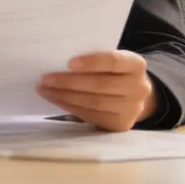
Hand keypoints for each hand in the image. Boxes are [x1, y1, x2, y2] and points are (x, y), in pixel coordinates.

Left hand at [37, 51, 158, 131]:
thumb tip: (58, 61)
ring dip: (65, 96)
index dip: (92, 62)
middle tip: (45, 79)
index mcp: (136, 65)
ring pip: (94, 103)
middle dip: (69, 82)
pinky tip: (56, 100)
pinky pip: (92, 116)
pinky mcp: (120, 125)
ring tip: (45, 90)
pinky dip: (70, 107)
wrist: (132, 95)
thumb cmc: (113, 71)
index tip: (69, 63)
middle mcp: (139, 88)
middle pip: (101, 85)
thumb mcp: (111, 61)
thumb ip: (93, 59)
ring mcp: (132, 109)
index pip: (114, 61)